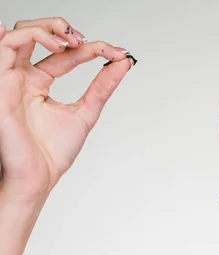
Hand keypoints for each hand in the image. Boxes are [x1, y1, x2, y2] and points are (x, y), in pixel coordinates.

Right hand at [0, 17, 134, 200]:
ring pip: (19, 34)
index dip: (92, 48)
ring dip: (47, 28)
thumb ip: (102, 87)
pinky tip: (56, 43)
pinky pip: (4, 47)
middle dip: (63, 29)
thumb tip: (124, 63)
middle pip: (36, 35)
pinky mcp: (0, 85)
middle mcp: (21, 78)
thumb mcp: (86, 112)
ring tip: (74, 41)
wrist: (37, 178)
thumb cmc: (51, 154)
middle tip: (89, 42)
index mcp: (38, 84)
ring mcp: (9, 79)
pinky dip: (29, 36)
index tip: (119, 53)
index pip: (64, 54)